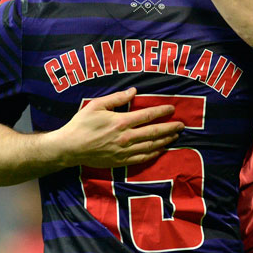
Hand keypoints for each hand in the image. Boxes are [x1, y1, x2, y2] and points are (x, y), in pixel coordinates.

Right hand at [50, 87, 184, 167]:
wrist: (70, 148)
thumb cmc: (81, 124)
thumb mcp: (96, 105)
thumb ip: (117, 98)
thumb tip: (134, 91)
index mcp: (121, 122)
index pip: (147, 115)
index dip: (162, 111)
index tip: (172, 109)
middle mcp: (126, 137)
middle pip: (154, 132)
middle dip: (170, 127)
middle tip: (182, 125)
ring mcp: (124, 151)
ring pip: (151, 145)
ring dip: (165, 140)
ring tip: (176, 136)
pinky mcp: (121, 161)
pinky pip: (142, 158)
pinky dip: (154, 154)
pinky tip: (161, 150)